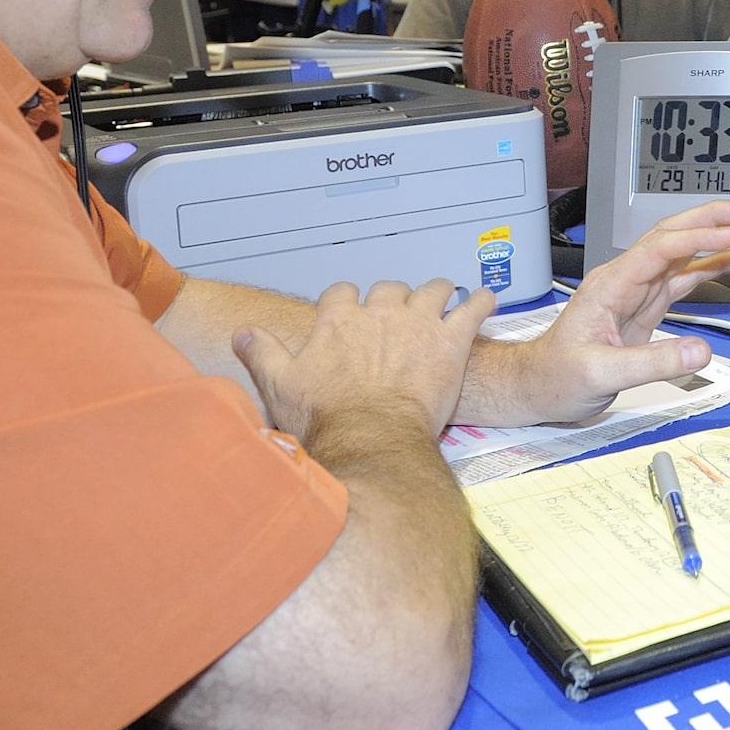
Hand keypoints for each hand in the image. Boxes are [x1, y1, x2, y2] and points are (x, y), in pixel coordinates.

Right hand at [234, 277, 494, 441]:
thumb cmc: (328, 420)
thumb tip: (242, 333)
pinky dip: (481, 301)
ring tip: (444, 298)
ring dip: (438, 293)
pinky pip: (473, 308)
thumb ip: (262, 354)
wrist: (371, 440)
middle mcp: (379, 313)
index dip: (349, 302)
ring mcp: (418, 324)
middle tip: (399, 313)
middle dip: (394, 298)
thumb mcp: (280, 386)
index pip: (343, 293)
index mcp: (339, 320)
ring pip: (433, 289)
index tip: (353, 311)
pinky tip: (487, 300)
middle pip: (389, 289)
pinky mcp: (451, 342)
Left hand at [476, 200, 729, 425]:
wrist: (537, 387)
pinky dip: (710, 267)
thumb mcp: (600, 375)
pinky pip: (683, 279)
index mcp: (609, 285)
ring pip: (681, 253)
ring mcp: (637, 292)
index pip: (658, 249)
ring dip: (716, 238)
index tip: (729, 234)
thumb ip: (652, 363)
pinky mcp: (646, 307)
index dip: (695, 238)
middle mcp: (624, 280)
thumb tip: (700, 351)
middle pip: (671, 236)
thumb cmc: (555, 377)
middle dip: (711, 219)